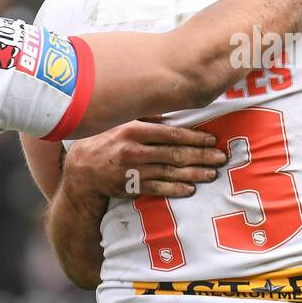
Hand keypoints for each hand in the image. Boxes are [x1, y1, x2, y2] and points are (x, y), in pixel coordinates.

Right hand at [63, 119, 226, 197]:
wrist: (81, 170)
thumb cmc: (104, 141)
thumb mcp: (120, 122)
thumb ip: (145, 117)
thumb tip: (171, 113)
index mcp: (133, 130)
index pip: (170, 134)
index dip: (193, 137)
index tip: (212, 140)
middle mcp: (133, 150)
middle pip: (174, 154)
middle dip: (200, 156)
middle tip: (220, 158)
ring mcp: (132, 170)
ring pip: (169, 172)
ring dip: (193, 174)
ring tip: (211, 174)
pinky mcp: (130, 187)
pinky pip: (157, 188)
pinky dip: (175, 189)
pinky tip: (190, 189)